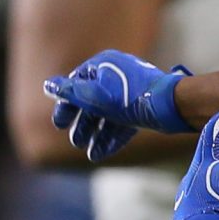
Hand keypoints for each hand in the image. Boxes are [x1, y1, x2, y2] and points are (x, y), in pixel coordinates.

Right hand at [44, 50, 190, 162]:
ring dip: (96, 134)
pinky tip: (101, 153)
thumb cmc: (130, 97)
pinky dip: (112, 137)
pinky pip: (122, 122)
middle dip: (82, 124)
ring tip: (88, 153)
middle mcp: (116, 76)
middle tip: (75, 142)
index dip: (66, 105)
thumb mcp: (94, 96)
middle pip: (92, 102)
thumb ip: (70, 92)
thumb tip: (48, 85)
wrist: (170, 105)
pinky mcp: (144, 108)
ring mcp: (131, 92)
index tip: (59, 124)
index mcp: (103, 66)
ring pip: (107, 115)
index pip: (76, 84)